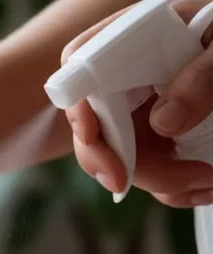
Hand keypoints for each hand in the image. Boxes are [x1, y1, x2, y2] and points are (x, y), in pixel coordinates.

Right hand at [64, 0, 212, 206]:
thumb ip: (201, 74)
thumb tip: (165, 123)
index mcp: (127, 40)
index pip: (80, 69)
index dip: (78, 104)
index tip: (91, 135)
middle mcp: (120, 79)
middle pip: (93, 128)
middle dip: (120, 164)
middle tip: (170, 179)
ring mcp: (133, 110)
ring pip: (117, 159)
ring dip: (157, 182)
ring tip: (204, 181)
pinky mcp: (150, 135)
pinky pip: (142, 169)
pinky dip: (168, 186)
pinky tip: (198, 185)